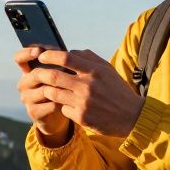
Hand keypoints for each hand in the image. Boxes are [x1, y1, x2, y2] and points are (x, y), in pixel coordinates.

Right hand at [15, 47, 72, 145]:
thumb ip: (59, 64)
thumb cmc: (60, 90)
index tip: (39, 51)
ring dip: (60, 90)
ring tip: (73, 89)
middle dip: (53, 74)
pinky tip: (70, 102)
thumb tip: (68, 52)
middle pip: (35, 74)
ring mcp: (27, 98)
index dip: (27, 53)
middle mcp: (24, 84)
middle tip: (68, 73)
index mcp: (28, 71)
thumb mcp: (59, 74)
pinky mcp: (33, 112)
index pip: (19, 58)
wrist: (58, 115)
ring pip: (44, 90)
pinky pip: (50, 105)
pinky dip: (62, 103)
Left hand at [24, 49, 144, 138]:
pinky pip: (62, 109)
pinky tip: (69, 106)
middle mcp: (88, 86)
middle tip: (37, 73)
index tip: (42, 56)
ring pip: (53, 94)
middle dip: (41, 73)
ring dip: (49, 90)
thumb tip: (69, 52)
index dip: (50, 55)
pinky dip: (63, 106)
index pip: (66, 58)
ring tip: (50, 89)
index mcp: (95, 71)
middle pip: (54, 76)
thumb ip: (89, 58)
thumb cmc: (117, 90)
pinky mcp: (82, 117)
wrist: (132, 117)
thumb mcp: (108, 70)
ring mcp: (83, 102)